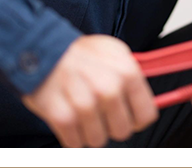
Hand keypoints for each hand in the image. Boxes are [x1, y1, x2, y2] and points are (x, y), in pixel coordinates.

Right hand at [21, 34, 158, 147]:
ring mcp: (85, 103)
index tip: (127, 115)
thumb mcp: (115, 52)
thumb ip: (133, 77)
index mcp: (126, 72)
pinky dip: (71, 136)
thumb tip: (150, 103)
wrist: (41, 47)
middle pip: (122, 131)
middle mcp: (109, 88)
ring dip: (89, 130)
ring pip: (99, 140)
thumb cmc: (80, 52)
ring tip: (81, 110)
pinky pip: (75, 144)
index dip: (136, 118)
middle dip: (111, 124)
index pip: (146, 115)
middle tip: (98, 109)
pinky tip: (68, 116)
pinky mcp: (62, 116)